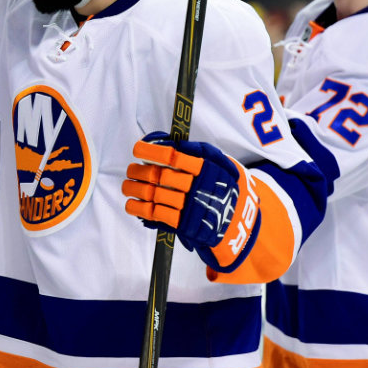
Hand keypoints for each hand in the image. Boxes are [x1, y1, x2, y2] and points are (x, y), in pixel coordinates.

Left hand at [122, 132, 259, 272]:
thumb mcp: (221, 163)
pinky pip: (157, 215)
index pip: (173, 157)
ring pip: (154, 195)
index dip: (151, 151)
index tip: (137, 149)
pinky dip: (140, 209)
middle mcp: (198, 187)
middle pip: (159, 176)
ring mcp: (191, 207)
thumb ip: (197, 150)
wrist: (241, 222)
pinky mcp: (185, 225)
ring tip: (127, 186)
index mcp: (207, 169)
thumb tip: (166, 141)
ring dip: (135, 190)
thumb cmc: (223, 186)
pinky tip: (132, 204)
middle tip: (131, 170)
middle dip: (139, 172)